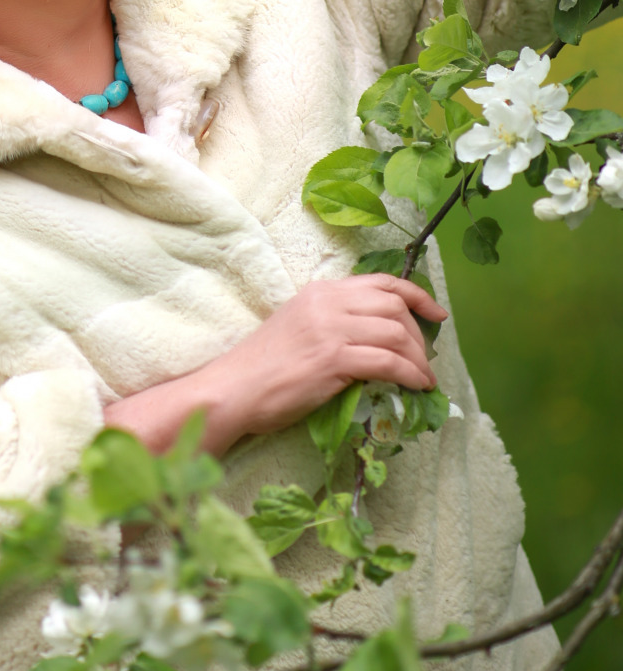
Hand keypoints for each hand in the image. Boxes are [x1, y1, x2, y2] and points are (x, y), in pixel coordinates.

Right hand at [103, 274, 447, 457]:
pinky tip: (416, 387)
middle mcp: (327, 303)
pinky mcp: (332, 359)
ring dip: (420, 359)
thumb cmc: (263, 366)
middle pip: (394, 307)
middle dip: (420, 334)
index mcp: (320, 291)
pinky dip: (410, 374)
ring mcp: (330, 329)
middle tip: (425, 359)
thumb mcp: (299, 327)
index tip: (437, 314)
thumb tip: (375, 337)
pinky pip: (388, 362)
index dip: (417, 295)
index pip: (381, 282)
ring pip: (396, 333)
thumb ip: (333, 322)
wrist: (234, 388)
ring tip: (425, 378)